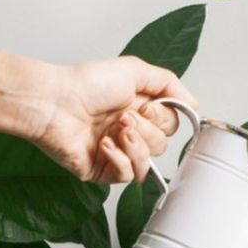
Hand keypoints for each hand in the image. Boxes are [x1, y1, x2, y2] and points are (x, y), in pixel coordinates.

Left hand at [33, 56, 197, 183]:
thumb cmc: (84, 84)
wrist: (54, 102)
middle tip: (122, 117)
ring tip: (114, 130)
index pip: (170, 126)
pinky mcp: (102, 170)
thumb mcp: (135, 71)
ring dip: (135, 146)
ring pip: (148, 164)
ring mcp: (117, 153)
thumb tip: (194, 104)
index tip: (144, 106)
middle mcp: (129, 132)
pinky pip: (127, 176)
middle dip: (145, 131)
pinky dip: (119, 159)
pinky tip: (104, 145)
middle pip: (162, 146)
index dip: (162, 118)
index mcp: (139, 110)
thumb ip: (169, 84)